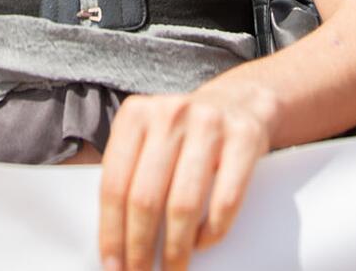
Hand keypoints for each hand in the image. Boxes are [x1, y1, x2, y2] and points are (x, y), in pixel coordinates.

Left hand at [98, 85, 272, 270]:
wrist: (241, 102)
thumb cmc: (184, 134)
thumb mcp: (149, 137)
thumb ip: (127, 173)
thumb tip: (111, 242)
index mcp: (135, 116)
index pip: (113, 185)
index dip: (111, 232)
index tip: (112, 266)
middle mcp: (169, 114)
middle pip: (145, 198)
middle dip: (140, 247)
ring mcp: (209, 124)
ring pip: (183, 204)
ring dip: (176, 248)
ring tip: (173, 269)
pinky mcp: (244, 138)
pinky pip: (225, 198)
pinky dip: (212, 231)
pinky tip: (202, 244)